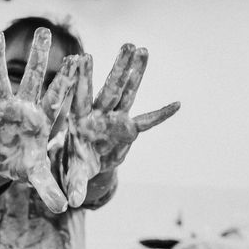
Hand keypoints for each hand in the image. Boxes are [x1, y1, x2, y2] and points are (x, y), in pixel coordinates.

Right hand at [0, 28, 77, 213]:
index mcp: (42, 119)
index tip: (78, 60)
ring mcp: (1, 109)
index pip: (57, 97)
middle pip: (32, 79)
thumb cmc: (25, 163)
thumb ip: (49, 189)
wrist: (3, 163)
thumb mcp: (37, 176)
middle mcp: (23, 107)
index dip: (66, 81)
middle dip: (37, 56)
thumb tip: (63, 209)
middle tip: (43, 30)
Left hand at [63, 46, 180, 206]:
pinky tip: (176, 104)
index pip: (80, 96)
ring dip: (135, 74)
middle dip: (119, 68)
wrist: (81, 165)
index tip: (82, 57)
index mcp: (79, 120)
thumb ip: (73, 185)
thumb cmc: (72, 164)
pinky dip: (160, 115)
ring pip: (126, 94)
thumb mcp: (72, 174)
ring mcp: (114, 119)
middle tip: (128, 44)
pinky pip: (147, 122)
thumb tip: (71, 204)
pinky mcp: (128, 130)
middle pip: (110, 89)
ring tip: (142, 49)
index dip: (81, 78)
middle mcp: (98, 115)